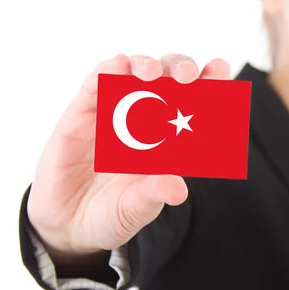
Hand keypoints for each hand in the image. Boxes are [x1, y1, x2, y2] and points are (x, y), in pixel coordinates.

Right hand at [26, 53, 230, 258]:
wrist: (68, 224)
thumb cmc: (113, 213)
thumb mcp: (134, 210)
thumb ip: (153, 196)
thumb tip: (178, 191)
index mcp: (172, 139)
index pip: (198, 104)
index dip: (211, 83)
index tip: (220, 68)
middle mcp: (148, 119)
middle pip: (170, 79)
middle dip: (181, 69)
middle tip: (186, 76)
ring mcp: (116, 112)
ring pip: (136, 72)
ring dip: (147, 65)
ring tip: (151, 74)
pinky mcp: (84, 112)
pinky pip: (96, 82)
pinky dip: (108, 69)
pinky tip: (118, 65)